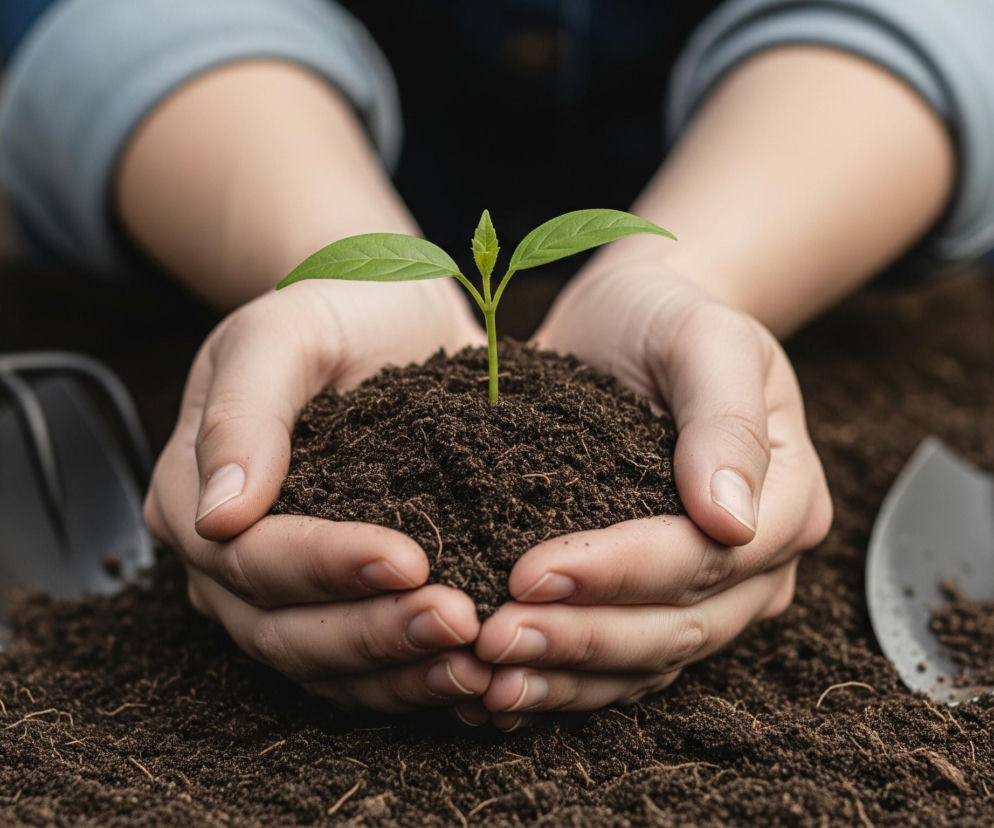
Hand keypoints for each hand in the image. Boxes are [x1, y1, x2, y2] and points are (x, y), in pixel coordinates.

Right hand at [145, 278, 493, 711]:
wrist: (387, 314)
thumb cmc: (334, 311)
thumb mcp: (283, 332)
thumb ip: (244, 412)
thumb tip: (218, 515)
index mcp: (195, 492)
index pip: (248, 555)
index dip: (325, 566)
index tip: (409, 559)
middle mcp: (227, 556)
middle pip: (282, 627)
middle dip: (372, 631)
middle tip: (458, 621)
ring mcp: (281, 588)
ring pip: (322, 661)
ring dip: (399, 670)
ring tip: (475, 665)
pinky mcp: (339, 599)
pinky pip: (362, 664)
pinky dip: (413, 676)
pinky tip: (471, 674)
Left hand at [469, 263, 831, 728]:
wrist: (633, 323)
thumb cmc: (669, 320)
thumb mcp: (705, 338)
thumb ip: (726, 418)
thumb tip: (733, 518)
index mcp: (786, 499)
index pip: (706, 558)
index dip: (620, 573)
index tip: (532, 571)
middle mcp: (756, 563)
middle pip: (677, 625)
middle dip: (581, 638)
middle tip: (493, 639)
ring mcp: (709, 593)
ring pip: (646, 660)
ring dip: (565, 677)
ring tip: (486, 681)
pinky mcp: (651, 601)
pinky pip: (618, 664)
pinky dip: (562, 682)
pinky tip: (500, 690)